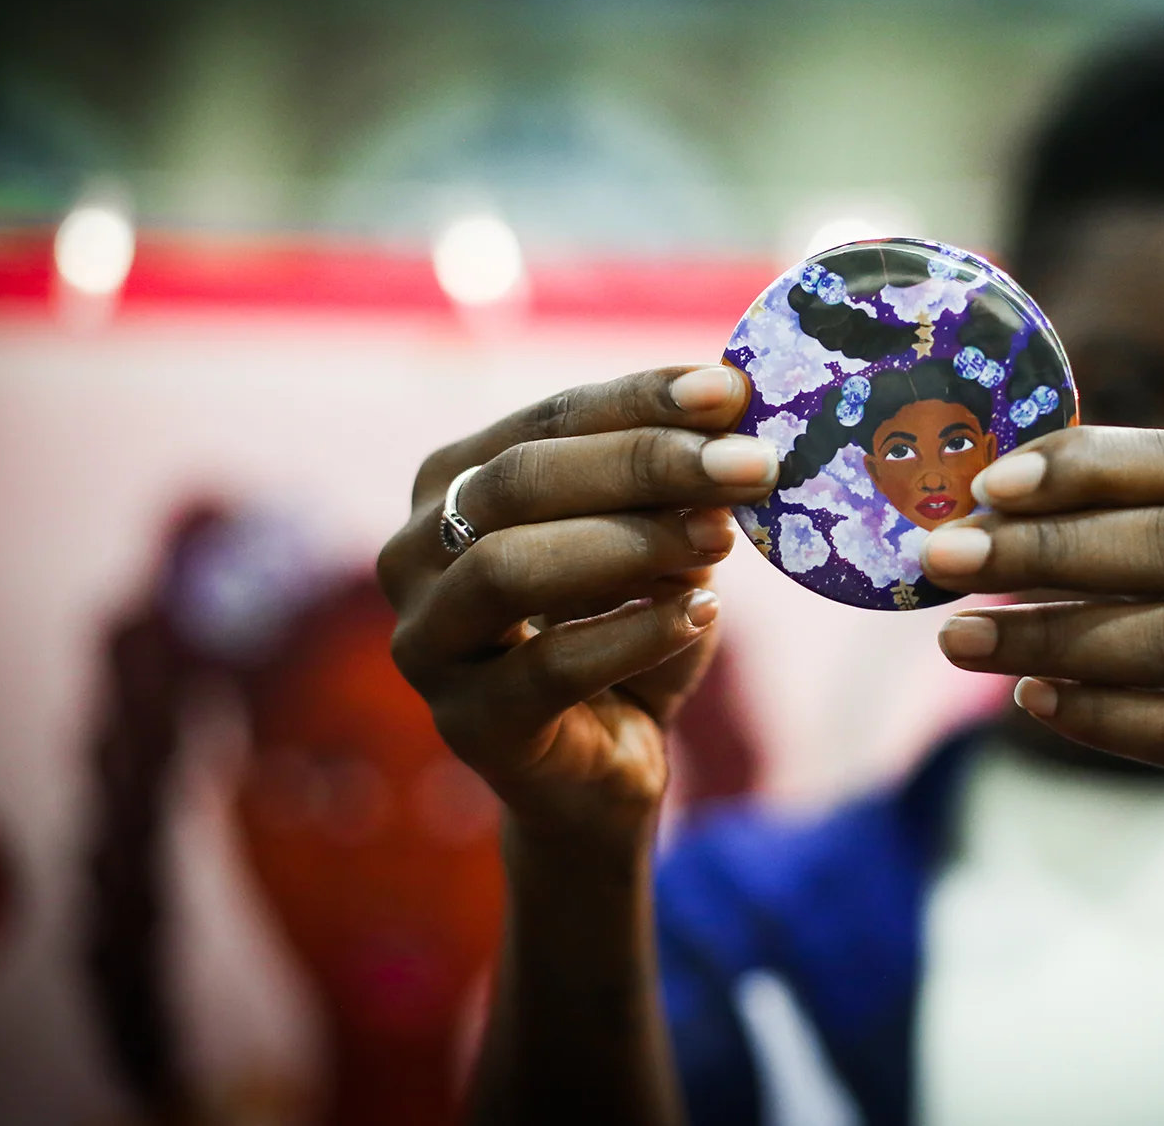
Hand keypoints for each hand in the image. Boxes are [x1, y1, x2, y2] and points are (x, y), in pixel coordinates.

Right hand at [377, 366, 776, 844]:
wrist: (604, 771)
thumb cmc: (627, 633)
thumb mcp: (657, 545)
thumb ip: (675, 486)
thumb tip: (736, 416)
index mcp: (452, 484)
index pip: (549, 420)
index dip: (640, 399)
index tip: (732, 392)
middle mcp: (414, 554)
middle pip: (521, 481)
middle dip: (645, 464)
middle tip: (749, 465)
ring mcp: (428, 643)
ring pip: (509, 567)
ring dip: (631, 543)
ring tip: (721, 537)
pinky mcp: (468, 725)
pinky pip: (548, 667)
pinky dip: (635, 633)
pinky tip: (703, 613)